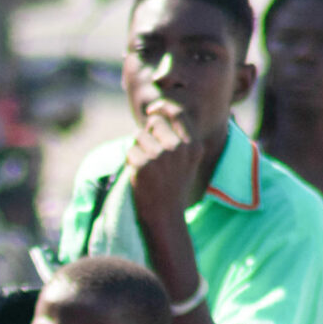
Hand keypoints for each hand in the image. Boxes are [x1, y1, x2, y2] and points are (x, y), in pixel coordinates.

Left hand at [126, 100, 215, 229]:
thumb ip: (177, 138)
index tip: (151, 110)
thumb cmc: (173, 187)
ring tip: (147, 168)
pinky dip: (130, 161)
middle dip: (148, 133)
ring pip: (139, 136)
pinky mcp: (142, 165)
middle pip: (154, 123)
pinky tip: (139, 176)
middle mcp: (179, 148)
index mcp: (193, 145)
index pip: (177, 113)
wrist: (165, 216)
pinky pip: (130, 151)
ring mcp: (160, 156)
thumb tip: (154, 116)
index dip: (162, 107)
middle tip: (150, 154)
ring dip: (138, 148)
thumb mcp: (186, 161)